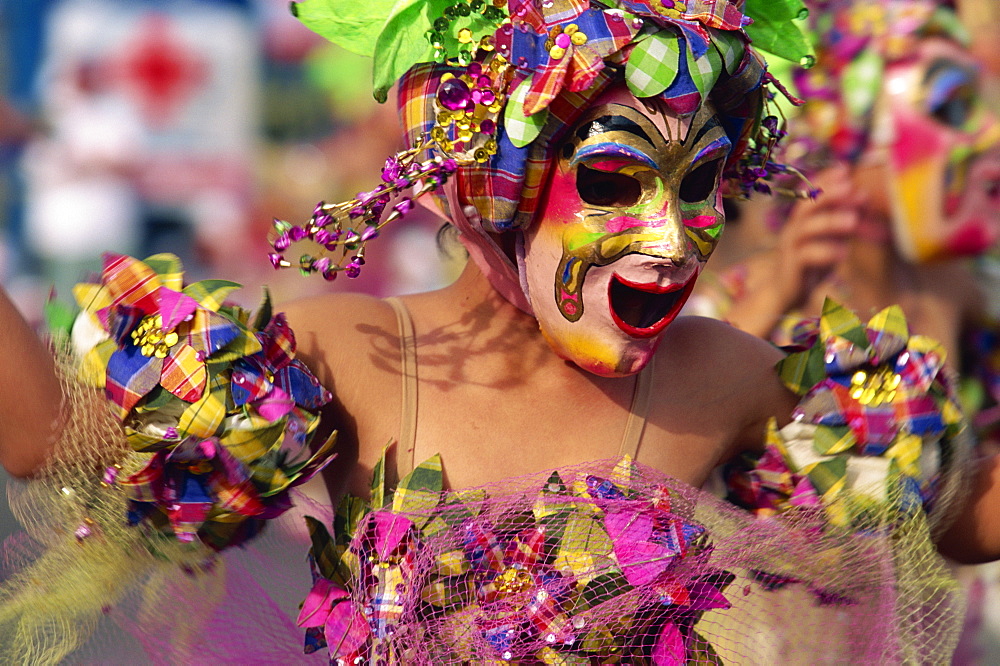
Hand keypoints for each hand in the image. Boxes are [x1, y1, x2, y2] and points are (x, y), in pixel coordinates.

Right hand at [726, 164, 861, 337]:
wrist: (786, 293)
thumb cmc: (810, 264)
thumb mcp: (832, 239)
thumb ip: (844, 220)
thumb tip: (863, 195)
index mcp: (802, 221)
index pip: (811, 194)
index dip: (825, 180)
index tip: (845, 168)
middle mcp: (793, 230)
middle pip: (806, 206)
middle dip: (827, 194)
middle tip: (849, 186)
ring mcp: (790, 247)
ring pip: (806, 229)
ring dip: (830, 222)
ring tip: (853, 221)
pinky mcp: (792, 266)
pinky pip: (806, 256)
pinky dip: (826, 252)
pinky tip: (843, 253)